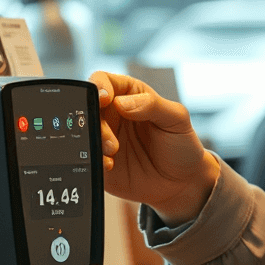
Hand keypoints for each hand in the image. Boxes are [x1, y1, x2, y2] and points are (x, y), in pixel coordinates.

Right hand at [91, 70, 218, 223]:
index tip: (105, 99)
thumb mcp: (176, 119)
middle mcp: (112, 115)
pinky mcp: (100, 162)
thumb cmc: (182, 144)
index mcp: (129, 95)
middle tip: (111, 136)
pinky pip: (86, 158)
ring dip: (92, 139)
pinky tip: (109, 165)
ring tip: (113, 151)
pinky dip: (92, 159)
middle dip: (92, 118)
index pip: (103, 81)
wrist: (182, 183)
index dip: (98, 86)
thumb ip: (152, 105)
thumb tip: (121, 102)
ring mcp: (104, 138)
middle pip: (87, 106)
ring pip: (82, 131)